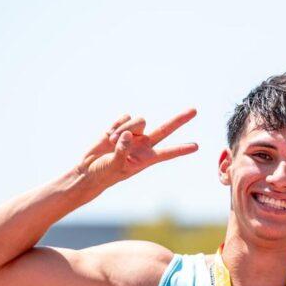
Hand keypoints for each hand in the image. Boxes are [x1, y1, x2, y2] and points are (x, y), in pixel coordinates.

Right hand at [77, 108, 197, 188]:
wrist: (89, 169)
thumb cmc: (104, 174)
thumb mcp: (115, 167)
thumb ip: (122, 151)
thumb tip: (128, 135)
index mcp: (146, 158)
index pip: (168, 152)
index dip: (181, 149)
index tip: (196, 147)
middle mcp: (143, 144)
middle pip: (165, 129)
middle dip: (180, 120)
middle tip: (194, 110)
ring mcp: (133, 135)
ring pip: (138, 121)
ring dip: (124, 129)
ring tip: (112, 143)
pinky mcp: (121, 127)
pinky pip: (125, 117)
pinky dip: (116, 125)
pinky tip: (108, 135)